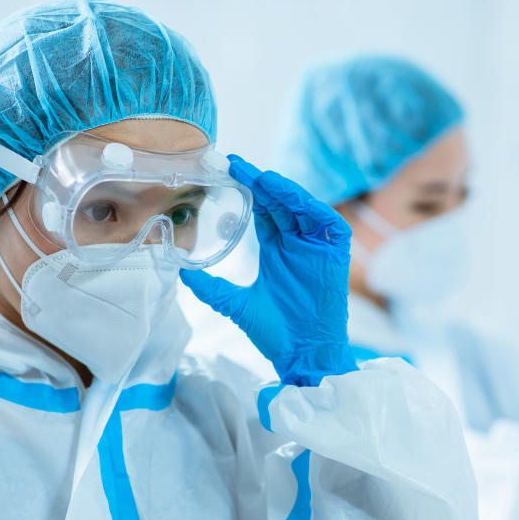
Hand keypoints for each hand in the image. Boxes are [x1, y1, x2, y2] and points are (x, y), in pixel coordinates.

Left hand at [180, 155, 358, 386]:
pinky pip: (328, 223)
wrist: (303, 355)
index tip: (226, 171)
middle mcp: (297, 244)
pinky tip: (291, 199)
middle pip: (281, 203)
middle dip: (261, 182)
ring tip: (261, 178)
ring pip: (303, 207)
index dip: (248, 190)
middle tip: (236, 165)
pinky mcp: (336, 255)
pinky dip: (311, 208)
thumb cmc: (276, 332)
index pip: (263, 210)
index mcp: (277, 250)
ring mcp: (317, 248)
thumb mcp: (236, 305)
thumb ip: (212, 288)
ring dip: (283, 191)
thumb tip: (182, 274)